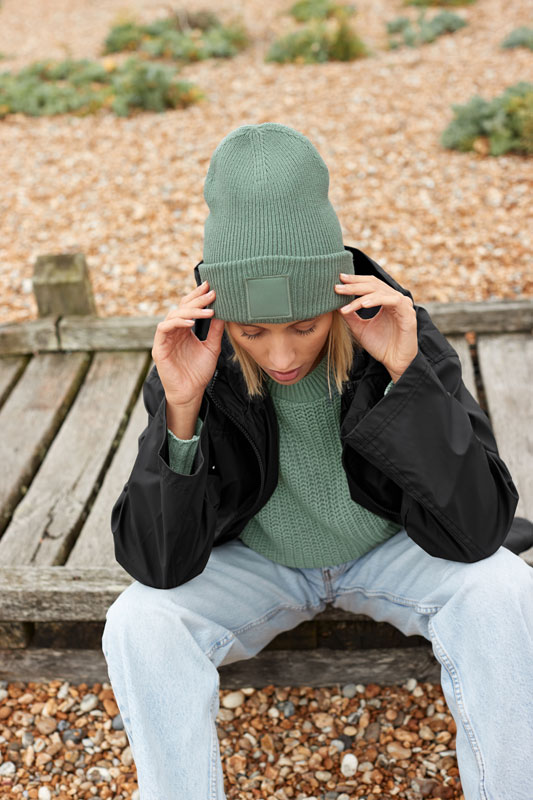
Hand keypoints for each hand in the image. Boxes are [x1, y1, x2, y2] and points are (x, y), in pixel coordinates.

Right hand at [151, 281, 224, 406]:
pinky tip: (191, 323)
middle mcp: (173, 331)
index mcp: (184, 329)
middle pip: (181, 308)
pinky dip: (177, 323)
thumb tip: (224, 312)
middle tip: (211, 293)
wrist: (190, 393)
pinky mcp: (159, 347)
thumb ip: (215, 331)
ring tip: (208, 311)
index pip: (188, 307)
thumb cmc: (199, 372)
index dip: (197, 296)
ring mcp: (165, 338)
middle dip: (197, 300)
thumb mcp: (212, 348)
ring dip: (191, 311)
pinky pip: (164, 329)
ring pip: (173, 315)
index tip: (210, 286)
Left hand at [334, 272, 417, 381]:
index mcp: (387, 300)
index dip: (355, 280)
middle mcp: (396, 299)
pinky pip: (392, 301)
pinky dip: (376, 300)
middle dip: (354, 284)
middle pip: (373, 284)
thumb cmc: (380, 346)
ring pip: (380, 291)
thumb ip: (351, 316)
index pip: (371, 284)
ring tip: (343, 294)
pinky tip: (362, 304)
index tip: (339, 279)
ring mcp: (403, 305)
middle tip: (337, 285)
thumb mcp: (360, 328)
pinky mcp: (408, 314)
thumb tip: (336, 303)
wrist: (395, 363)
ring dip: (360, 292)